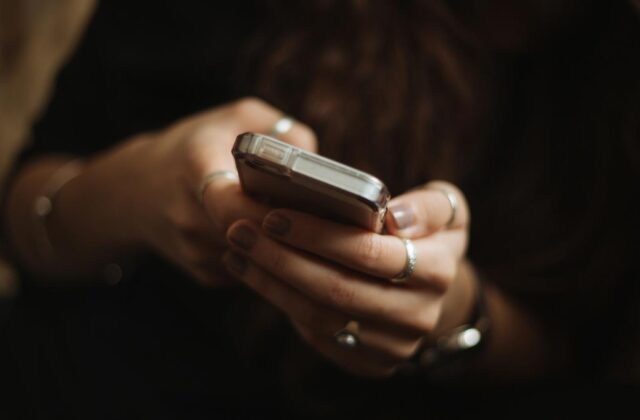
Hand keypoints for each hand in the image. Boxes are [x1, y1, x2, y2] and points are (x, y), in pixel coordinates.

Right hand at [117, 97, 316, 285]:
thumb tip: (319, 164)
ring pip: (258, 259)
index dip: (272, 210)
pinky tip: (281, 238)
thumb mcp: (236, 117)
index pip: (233, 204)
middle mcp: (189, 217)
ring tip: (314, 228)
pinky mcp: (204, 274)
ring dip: (286, 246)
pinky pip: (251, 270)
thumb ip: (280, 130)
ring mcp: (195, 252)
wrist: (138, 190)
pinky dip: (271, 257)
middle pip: (254, 237)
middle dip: (292, 230)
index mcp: (194, 170)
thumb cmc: (196, 146)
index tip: (306, 204)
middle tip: (329, 221)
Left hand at [223, 180, 474, 376]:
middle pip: (337, 289)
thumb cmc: (426, 236)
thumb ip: (429, 206)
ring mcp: (392, 345)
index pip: (369, 253)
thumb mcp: (445, 210)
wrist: (428, 291)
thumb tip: (395, 218)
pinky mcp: (368, 362)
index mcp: (437, 271)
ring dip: (270, 281)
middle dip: (281, 258)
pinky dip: (278, 300)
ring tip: (237, 249)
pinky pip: (315, 333)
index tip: (274, 215)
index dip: (318, 235)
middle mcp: (418, 315)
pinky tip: (251, 272)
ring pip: (319, 315)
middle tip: (240, 230)